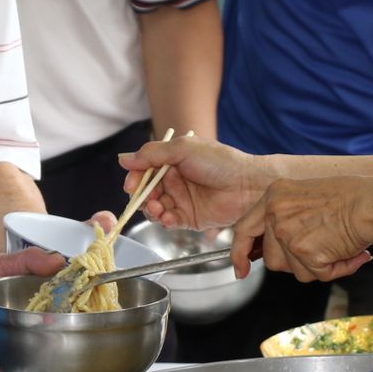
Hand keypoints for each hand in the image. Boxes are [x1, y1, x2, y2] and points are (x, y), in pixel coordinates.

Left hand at [0, 247, 62, 371]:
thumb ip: (25, 261)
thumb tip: (57, 259)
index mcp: (24, 309)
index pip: (53, 317)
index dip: (69, 320)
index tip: (86, 321)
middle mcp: (16, 332)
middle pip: (43, 346)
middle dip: (58, 351)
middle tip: (71, 350)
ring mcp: (0, 349)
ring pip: (25, 366)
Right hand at [118, 137, 277, 229]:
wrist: (249, 184)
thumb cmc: (220, 162)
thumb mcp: (183, 149)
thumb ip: (151, 154)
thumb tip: (123, 159)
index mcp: (172, 162)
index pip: (144, 171)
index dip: (135, 179)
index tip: (132, 185)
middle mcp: (175, 181)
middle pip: (147, 192)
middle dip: (142, 197)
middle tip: (147, 200)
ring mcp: (182, 200)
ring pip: (155, 208)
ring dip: (152, 210)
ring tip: (158, 209)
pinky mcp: (190, 218)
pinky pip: (170, 221)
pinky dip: (165, 221)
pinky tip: (168, 218)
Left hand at [231, 177, 372, 282]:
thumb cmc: (352, 198)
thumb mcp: (306, 196)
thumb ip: (287, 218)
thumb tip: (277, 250)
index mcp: (274, 196)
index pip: (244, 229)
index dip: (240, 252)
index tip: (241, 269)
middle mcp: (275, 213)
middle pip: (272, 258)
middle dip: (295, 262)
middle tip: (321, 250)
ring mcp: (287, 233)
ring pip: (293, 270)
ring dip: (316, 266)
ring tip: (338, 247)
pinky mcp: (305, 251)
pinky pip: (316, 274)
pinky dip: (336, 269)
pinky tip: (349, 253)